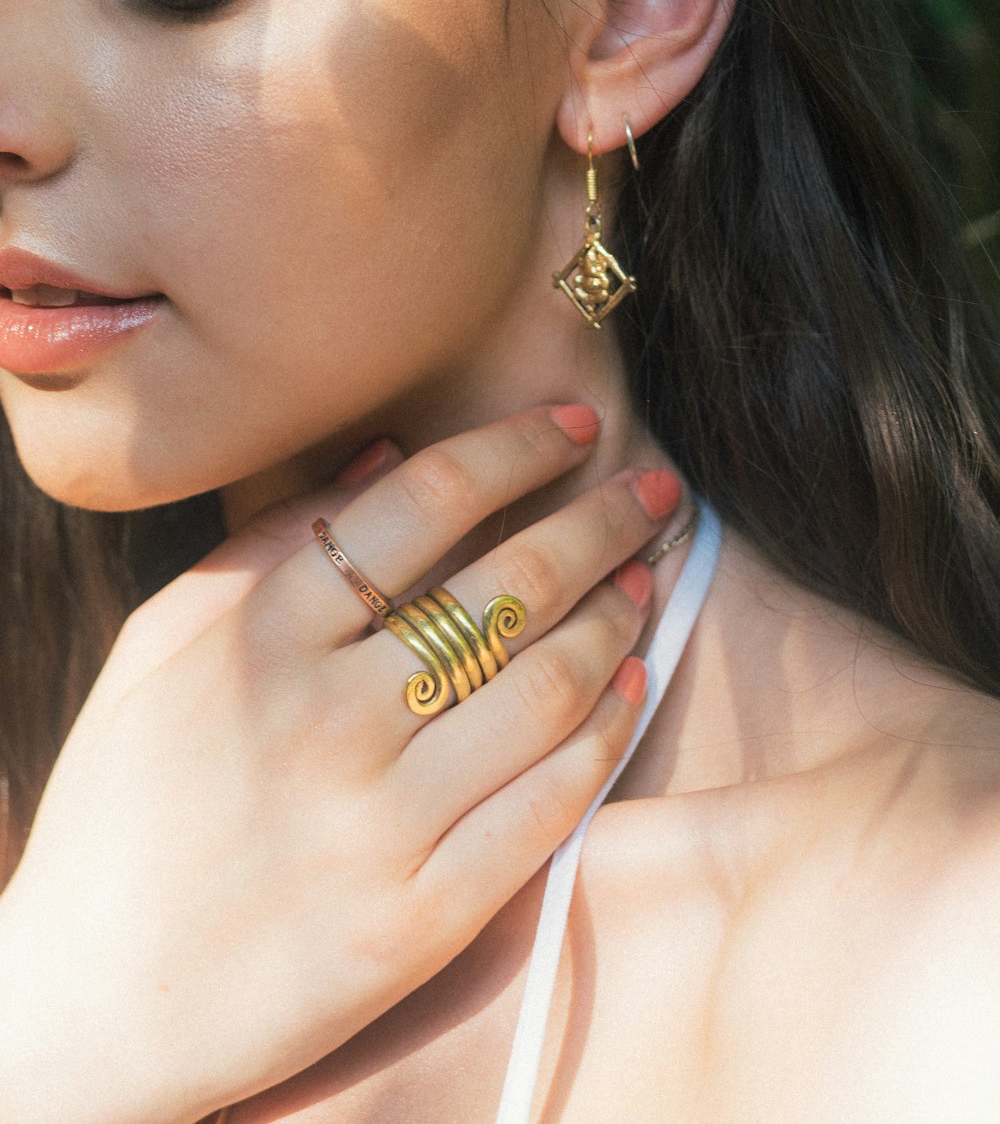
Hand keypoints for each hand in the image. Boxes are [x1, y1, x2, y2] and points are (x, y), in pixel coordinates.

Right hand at [0, 406, 677, 1123]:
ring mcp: (378, 827)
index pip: (423, 504)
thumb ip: (259, 546)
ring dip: (618, 618)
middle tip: (654, 491)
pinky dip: (605, 736)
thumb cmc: (123, 803)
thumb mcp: (159, 650)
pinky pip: (546, 809)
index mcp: (261, 639)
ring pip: (548, 690)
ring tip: (647, 579)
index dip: (514, 449)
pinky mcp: (419, 921)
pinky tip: (630, 685)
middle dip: (601, 521)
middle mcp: (327, 721)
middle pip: (508, 587)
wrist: (93, 997)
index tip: (574, 424)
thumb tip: (381, 456)